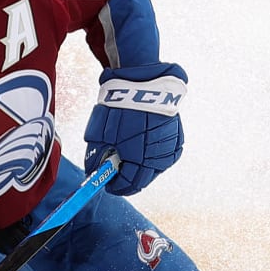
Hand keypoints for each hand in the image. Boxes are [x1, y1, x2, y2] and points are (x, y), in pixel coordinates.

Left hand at [83, 62, 186, 195]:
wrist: (144, 82)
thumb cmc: (118, 107)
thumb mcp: (98, 132)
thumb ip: (95, 157)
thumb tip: (92, 171)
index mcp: (136, 159)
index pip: (126, 185)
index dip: (116, 187)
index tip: (108, 186)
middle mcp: (156, 158)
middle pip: (142, 181)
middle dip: (128, 181)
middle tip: (118, 177)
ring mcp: (169, 149)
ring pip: (155, 170)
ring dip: (142, 169)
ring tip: (130, 159)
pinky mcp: (177, 139)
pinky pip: (165, 156)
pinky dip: (154, 157)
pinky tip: (145, 149)